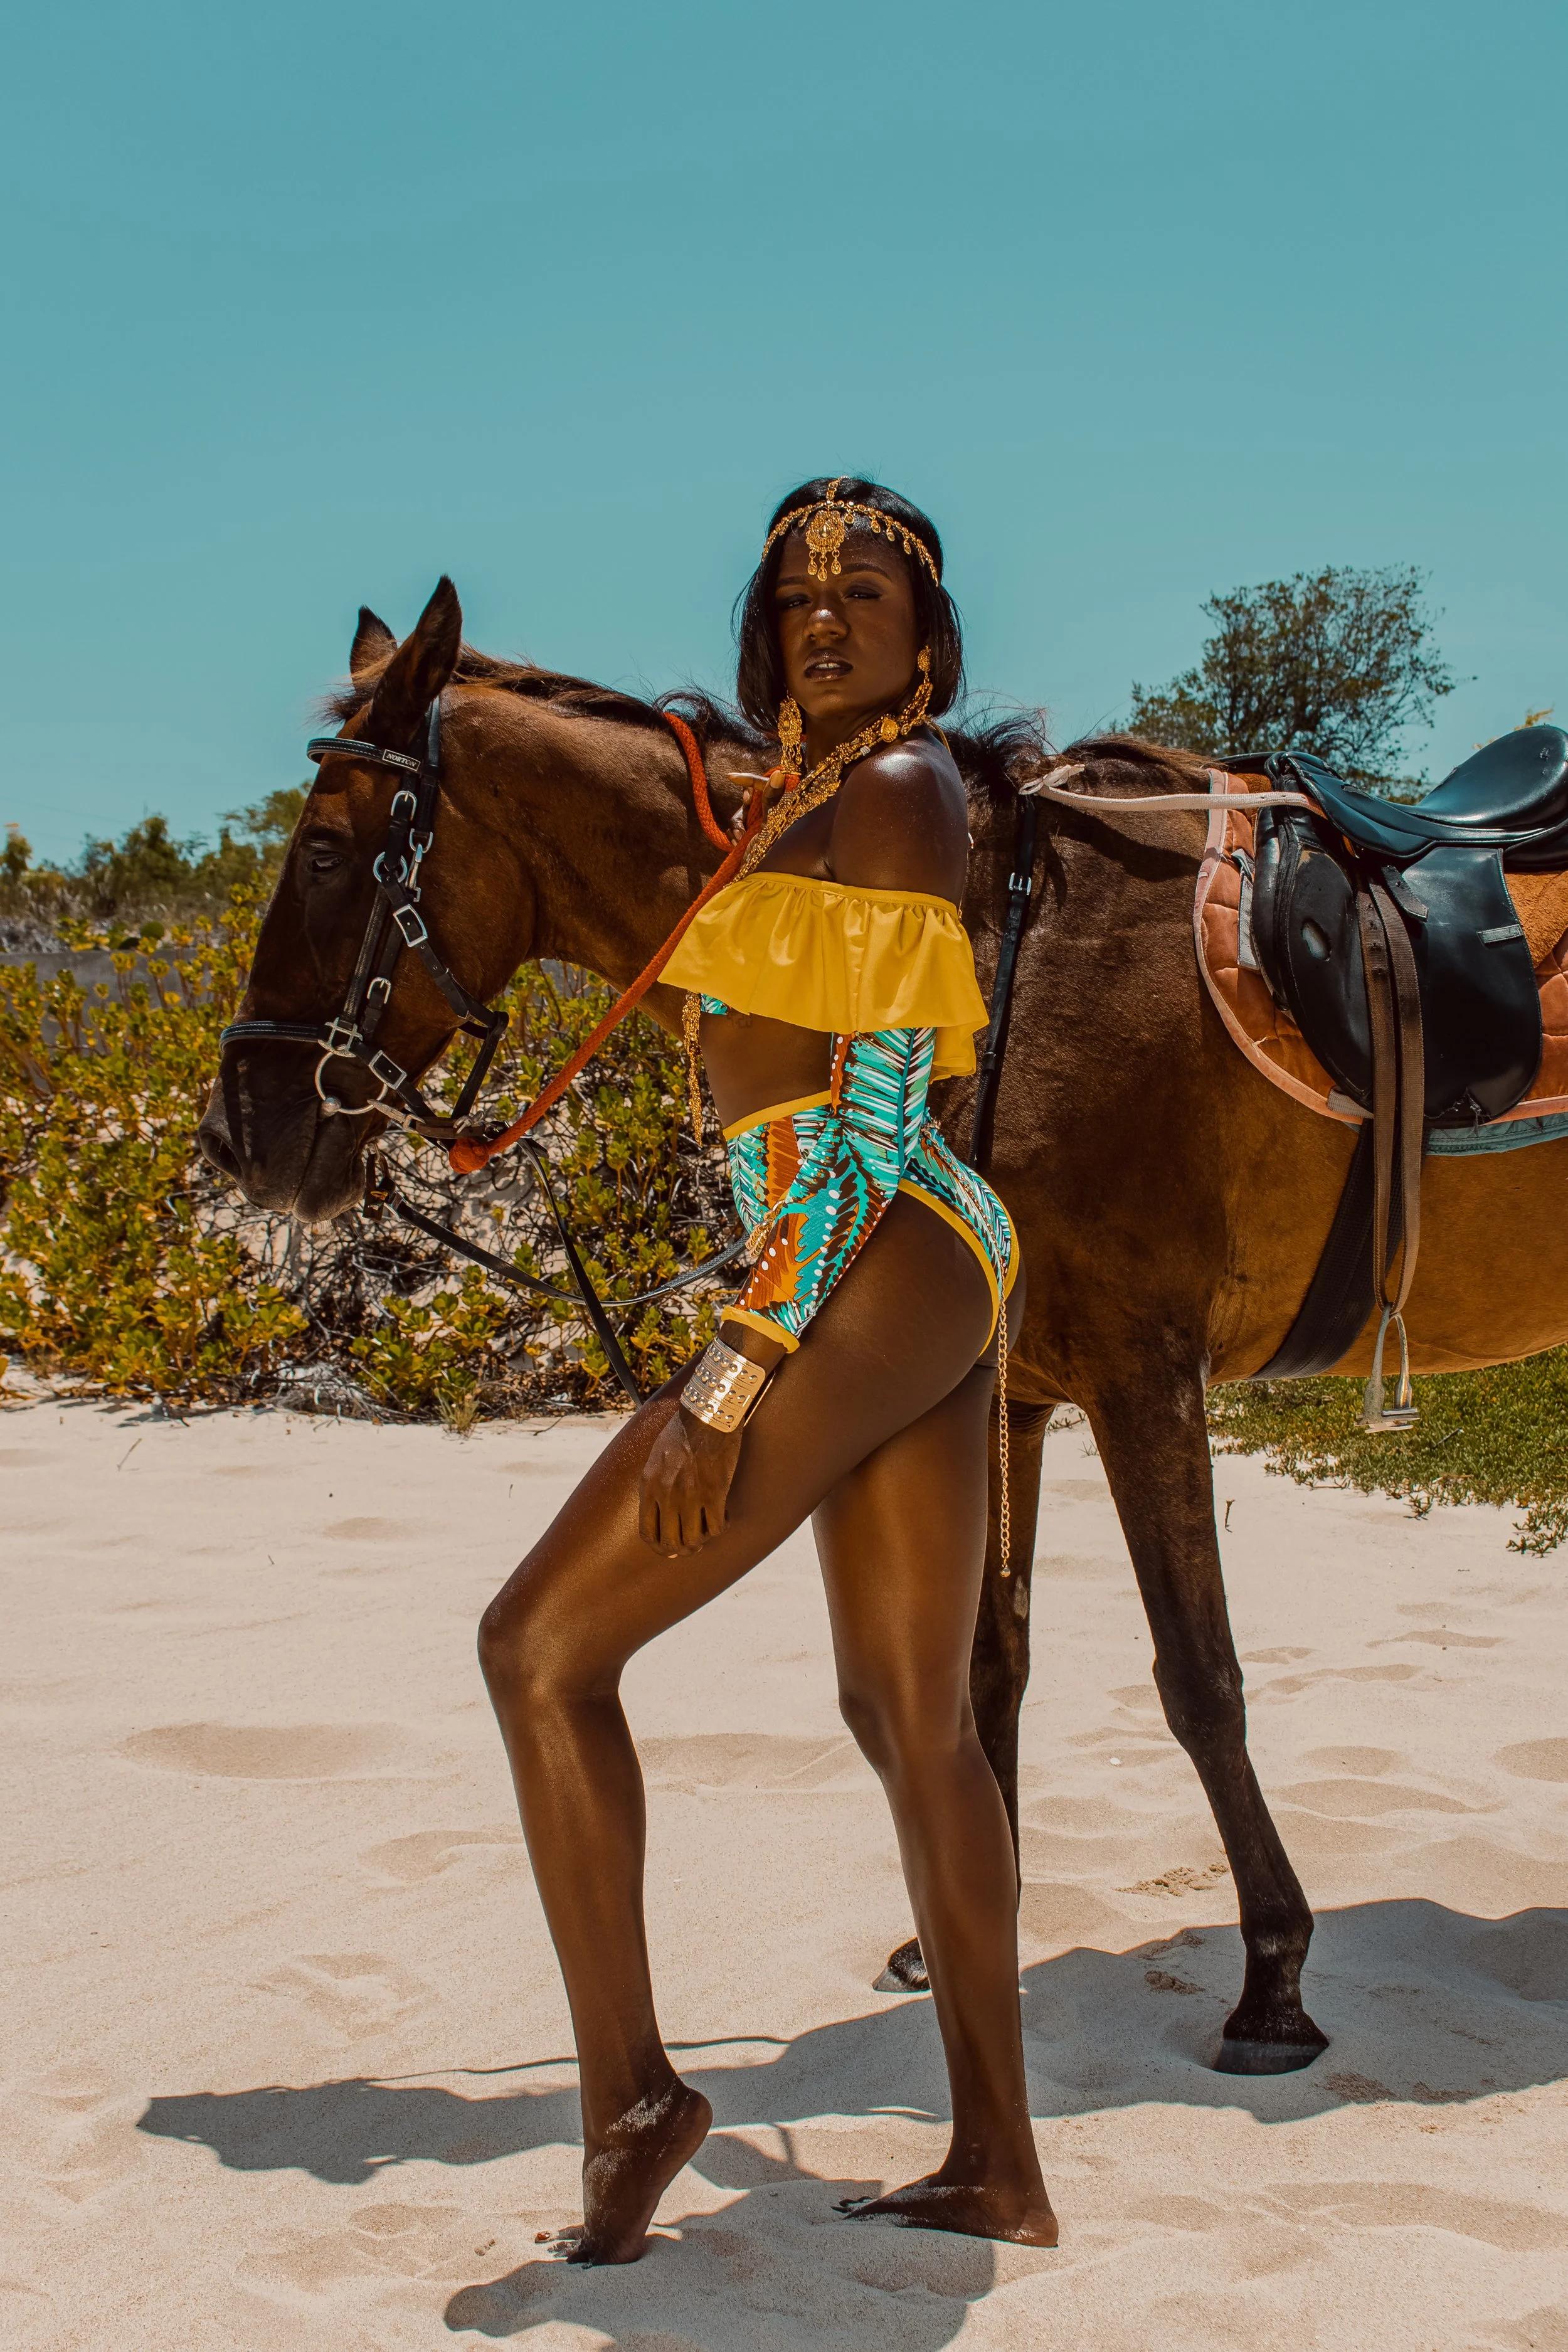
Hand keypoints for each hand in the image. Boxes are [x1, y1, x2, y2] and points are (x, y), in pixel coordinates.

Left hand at [639, 1405, 743, 1555]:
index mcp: (648, 1486)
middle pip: (671, 1543)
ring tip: (709, 1530)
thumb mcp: (655, 1458)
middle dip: (683, 1550)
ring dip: (702, 1541)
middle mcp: (666, 1495)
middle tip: (694, 1545)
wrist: (706, 1414)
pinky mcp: (714, 1493)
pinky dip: (721, 1527)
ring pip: (694, 1541)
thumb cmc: (682, 1431)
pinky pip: (717, 1527)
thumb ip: (655, 1484)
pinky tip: (724, 1515)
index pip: (647, 1533)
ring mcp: (689, 1496)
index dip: (660, 1547)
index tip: (670, 1549)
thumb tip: (661, 1511)